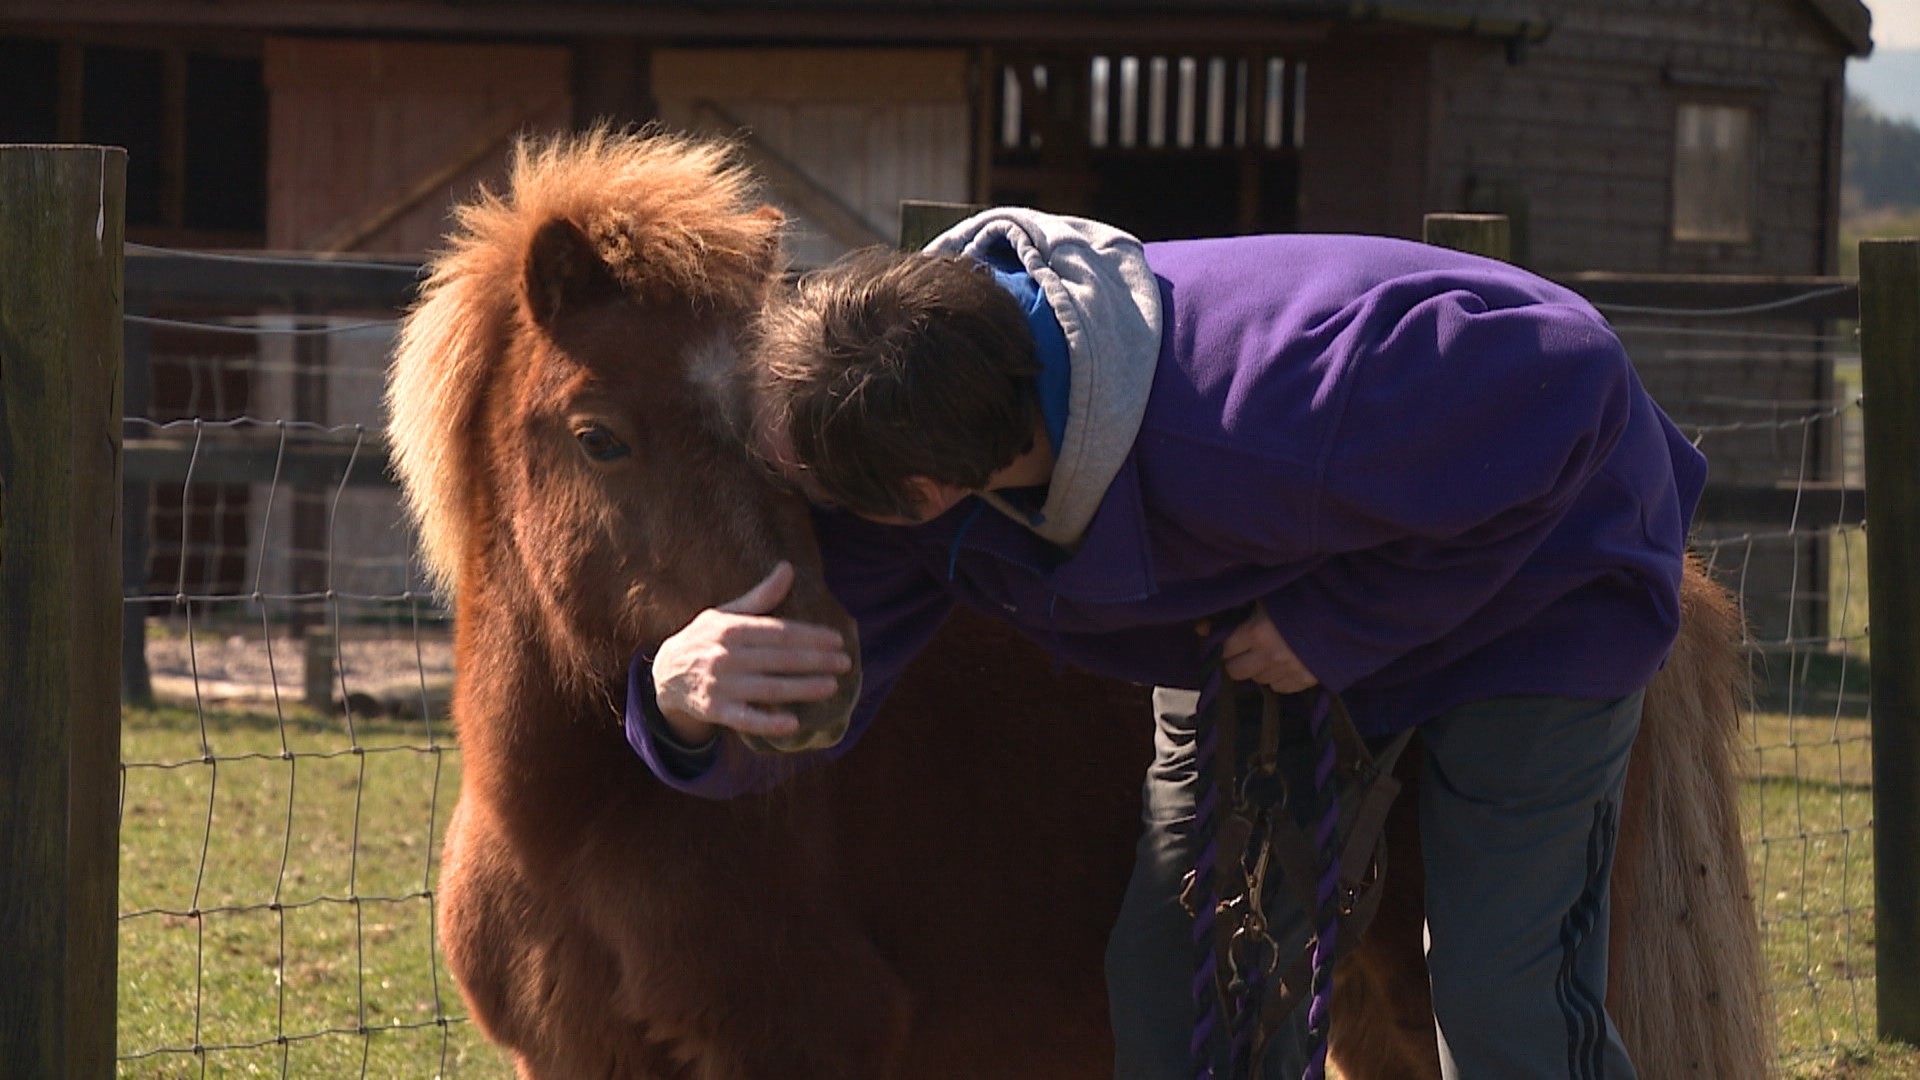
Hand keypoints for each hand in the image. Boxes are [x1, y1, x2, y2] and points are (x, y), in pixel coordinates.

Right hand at [650, 562, 851, 745]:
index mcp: (731, 629)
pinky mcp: (716, 711)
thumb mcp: (725, 614)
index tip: (836, 639)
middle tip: (845, 662)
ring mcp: (720, 685)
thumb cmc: (703, 640)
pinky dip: (768, 722)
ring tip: (831, 686)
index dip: (809, 635)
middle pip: (779, 659)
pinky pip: (746, 719)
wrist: (664, 675)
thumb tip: (788, 568)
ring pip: (769, 687)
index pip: (778, 632)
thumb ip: (761, 597)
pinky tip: (793, 723)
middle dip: (815, 660)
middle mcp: (725, 656)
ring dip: (802, 688)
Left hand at [1202, 602, 1318, 693]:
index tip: (1230, 638)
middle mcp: (1271, 655)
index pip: (1225, 650)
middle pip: (1236, 672)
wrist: (1349, 607)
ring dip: (1259, 669)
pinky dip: (1278, 678)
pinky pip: (1280, 689)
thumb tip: (1200, 628)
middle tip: (1246, 649)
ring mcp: (1290, 670)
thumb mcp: (1266, 596)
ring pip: (1259, 680)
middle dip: (1237, 660)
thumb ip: (1234, 611)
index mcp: (1258, 631)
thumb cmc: (1304, 595)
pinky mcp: (1308, 680)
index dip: (1225, 644)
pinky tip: (1286, 662)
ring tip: (1271, 652)